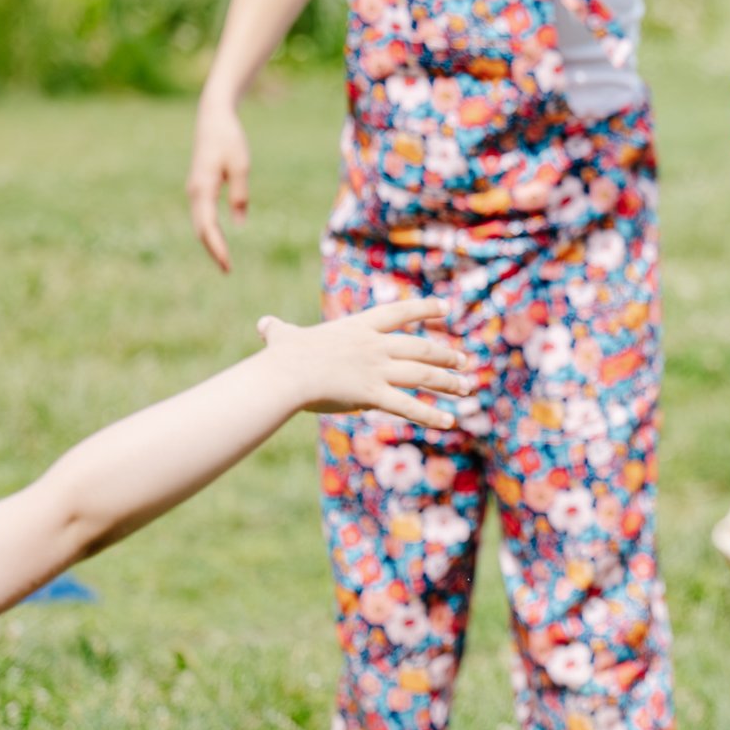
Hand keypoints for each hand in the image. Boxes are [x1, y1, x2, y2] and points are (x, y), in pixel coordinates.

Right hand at [186, 101, 250, 273]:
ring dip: (210, 242)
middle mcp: (194, 192)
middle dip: (213, 250)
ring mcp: (195, 191)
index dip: (217, 246)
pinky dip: (209, 230)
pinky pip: (202, 215)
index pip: (208, 225)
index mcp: (203, 188)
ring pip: (200, 223)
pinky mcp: (199, 188)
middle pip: (201, 229)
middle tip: (227, 270)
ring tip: (224, 261)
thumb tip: (239, 222)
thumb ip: (240, 194)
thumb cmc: (229, 140)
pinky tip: (218, 241)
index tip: (227, 263)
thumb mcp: (240, 165)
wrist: (213, 119)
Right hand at [256, 299, 469, 431]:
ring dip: (448, 383)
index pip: (399, 313)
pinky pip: (409, 406)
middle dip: (445, 356)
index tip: (445, 307)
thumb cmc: (282, 357)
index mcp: (359, 328)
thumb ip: (278, 331)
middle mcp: (375, 346)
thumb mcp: (282, 337)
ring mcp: (377, 370)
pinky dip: (431, 416)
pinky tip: (449, 422)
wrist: (285, 374)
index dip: (424, 308)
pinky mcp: (373, 394)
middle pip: (420, 348)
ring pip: (423, 375)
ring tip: (466, 389)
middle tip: (463, 362)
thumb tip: (263, 324)